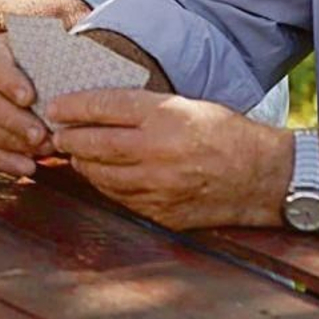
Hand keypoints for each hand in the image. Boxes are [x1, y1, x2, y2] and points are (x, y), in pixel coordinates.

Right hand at [0, 33, 51, 176]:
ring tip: (42, 150)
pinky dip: (4, 161)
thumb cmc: (42, 65)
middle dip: (14, 121)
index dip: (9, 81)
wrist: (31, 78)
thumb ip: (53, 58)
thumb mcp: (46, 53)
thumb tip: (72, 65)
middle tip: (41, 135)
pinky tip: (27, 167)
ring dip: (12, 143)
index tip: (30, 97)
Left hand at [49, 89, 286, 229]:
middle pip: (94, 144)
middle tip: (56, 132)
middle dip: (69, 137)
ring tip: (74, 153)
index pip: (105, 107)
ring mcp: (158, 186)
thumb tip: (98, 108)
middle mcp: (158, 151)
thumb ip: (144, 109)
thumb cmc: (226, 134)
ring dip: (82, 163)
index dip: (74, 106)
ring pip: (100, 175)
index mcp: (167, 117)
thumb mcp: (188, 105)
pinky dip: (104, 184)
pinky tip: (100, 175)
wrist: (263, 177)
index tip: (55, 106)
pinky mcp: (161, 212)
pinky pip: (118, 198)